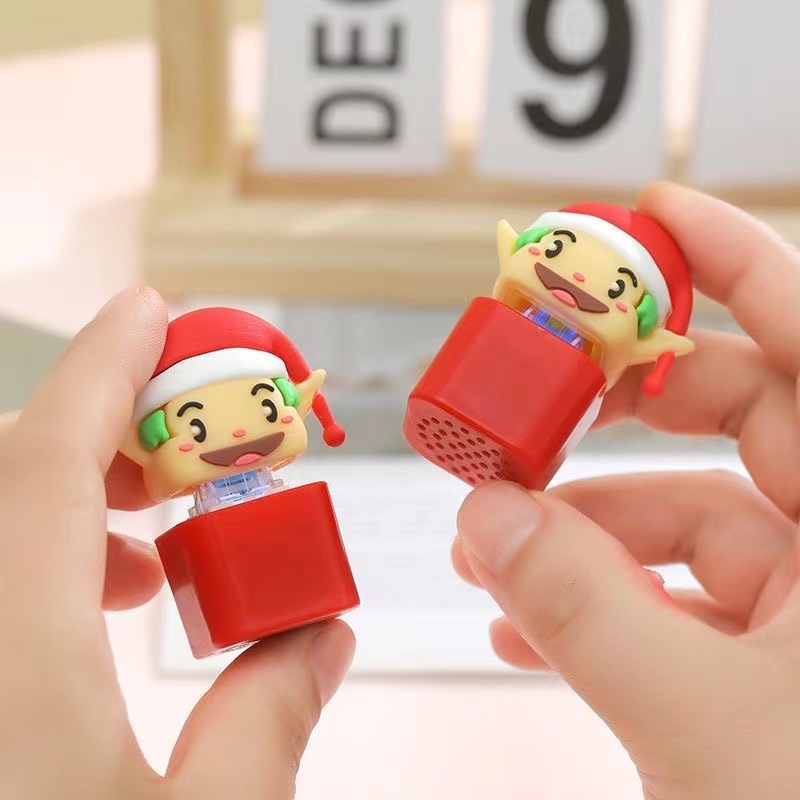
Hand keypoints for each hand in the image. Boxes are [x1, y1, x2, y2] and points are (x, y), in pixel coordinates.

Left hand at [0, 288, 354, 798]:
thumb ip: (266, 720)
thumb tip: (325, 637)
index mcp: (10, 654)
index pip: (47, 461)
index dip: (108, 369)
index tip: (153, 307)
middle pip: (13, 484)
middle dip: (111, 443)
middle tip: (195, 452)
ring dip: (73, 508)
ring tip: (152, 550)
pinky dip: (39, 567)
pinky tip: (92, 614)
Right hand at [453, 183, 799, 799]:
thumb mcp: (704, 721)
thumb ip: (584, 611)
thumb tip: (485, 521)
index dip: (735, 260)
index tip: (649, 214)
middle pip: (736, 417)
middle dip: (622, 405)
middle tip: (542, 393)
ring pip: (692, 519)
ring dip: (586, 527)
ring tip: (499, 545)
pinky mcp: (779, 662)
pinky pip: (682, 599)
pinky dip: (605, 601)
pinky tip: (530, 624)